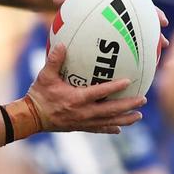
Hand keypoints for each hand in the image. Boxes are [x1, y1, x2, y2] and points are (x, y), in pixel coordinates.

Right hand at [27, 42, 145, 133]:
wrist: (30, 117)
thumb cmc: (38, 95)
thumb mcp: (44, 76)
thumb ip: (54, 61)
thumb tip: (62, 44)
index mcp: (75, 99)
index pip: (100, 93)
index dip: (115, 87)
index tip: (128, 81)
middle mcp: (82, 112)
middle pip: (110, 109)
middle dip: (128, 105)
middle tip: (143, 99)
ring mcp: (82, 121)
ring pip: (108, 121)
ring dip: (125, 119)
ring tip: (138, 116)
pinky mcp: (79, 127)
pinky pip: (98, 129)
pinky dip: (109, 128)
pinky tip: (119, 128)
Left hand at [54, 0, 169, 38]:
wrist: (82, 2)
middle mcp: (128, 7)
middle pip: (146, 9)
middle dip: (155, 15)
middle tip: (162, 22)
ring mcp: (128, 19)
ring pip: (146, 26)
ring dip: (155, 35)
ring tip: (162, 45)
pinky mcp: (124, 31)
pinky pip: (133, 40)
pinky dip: (139, 48)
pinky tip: (144, 61)